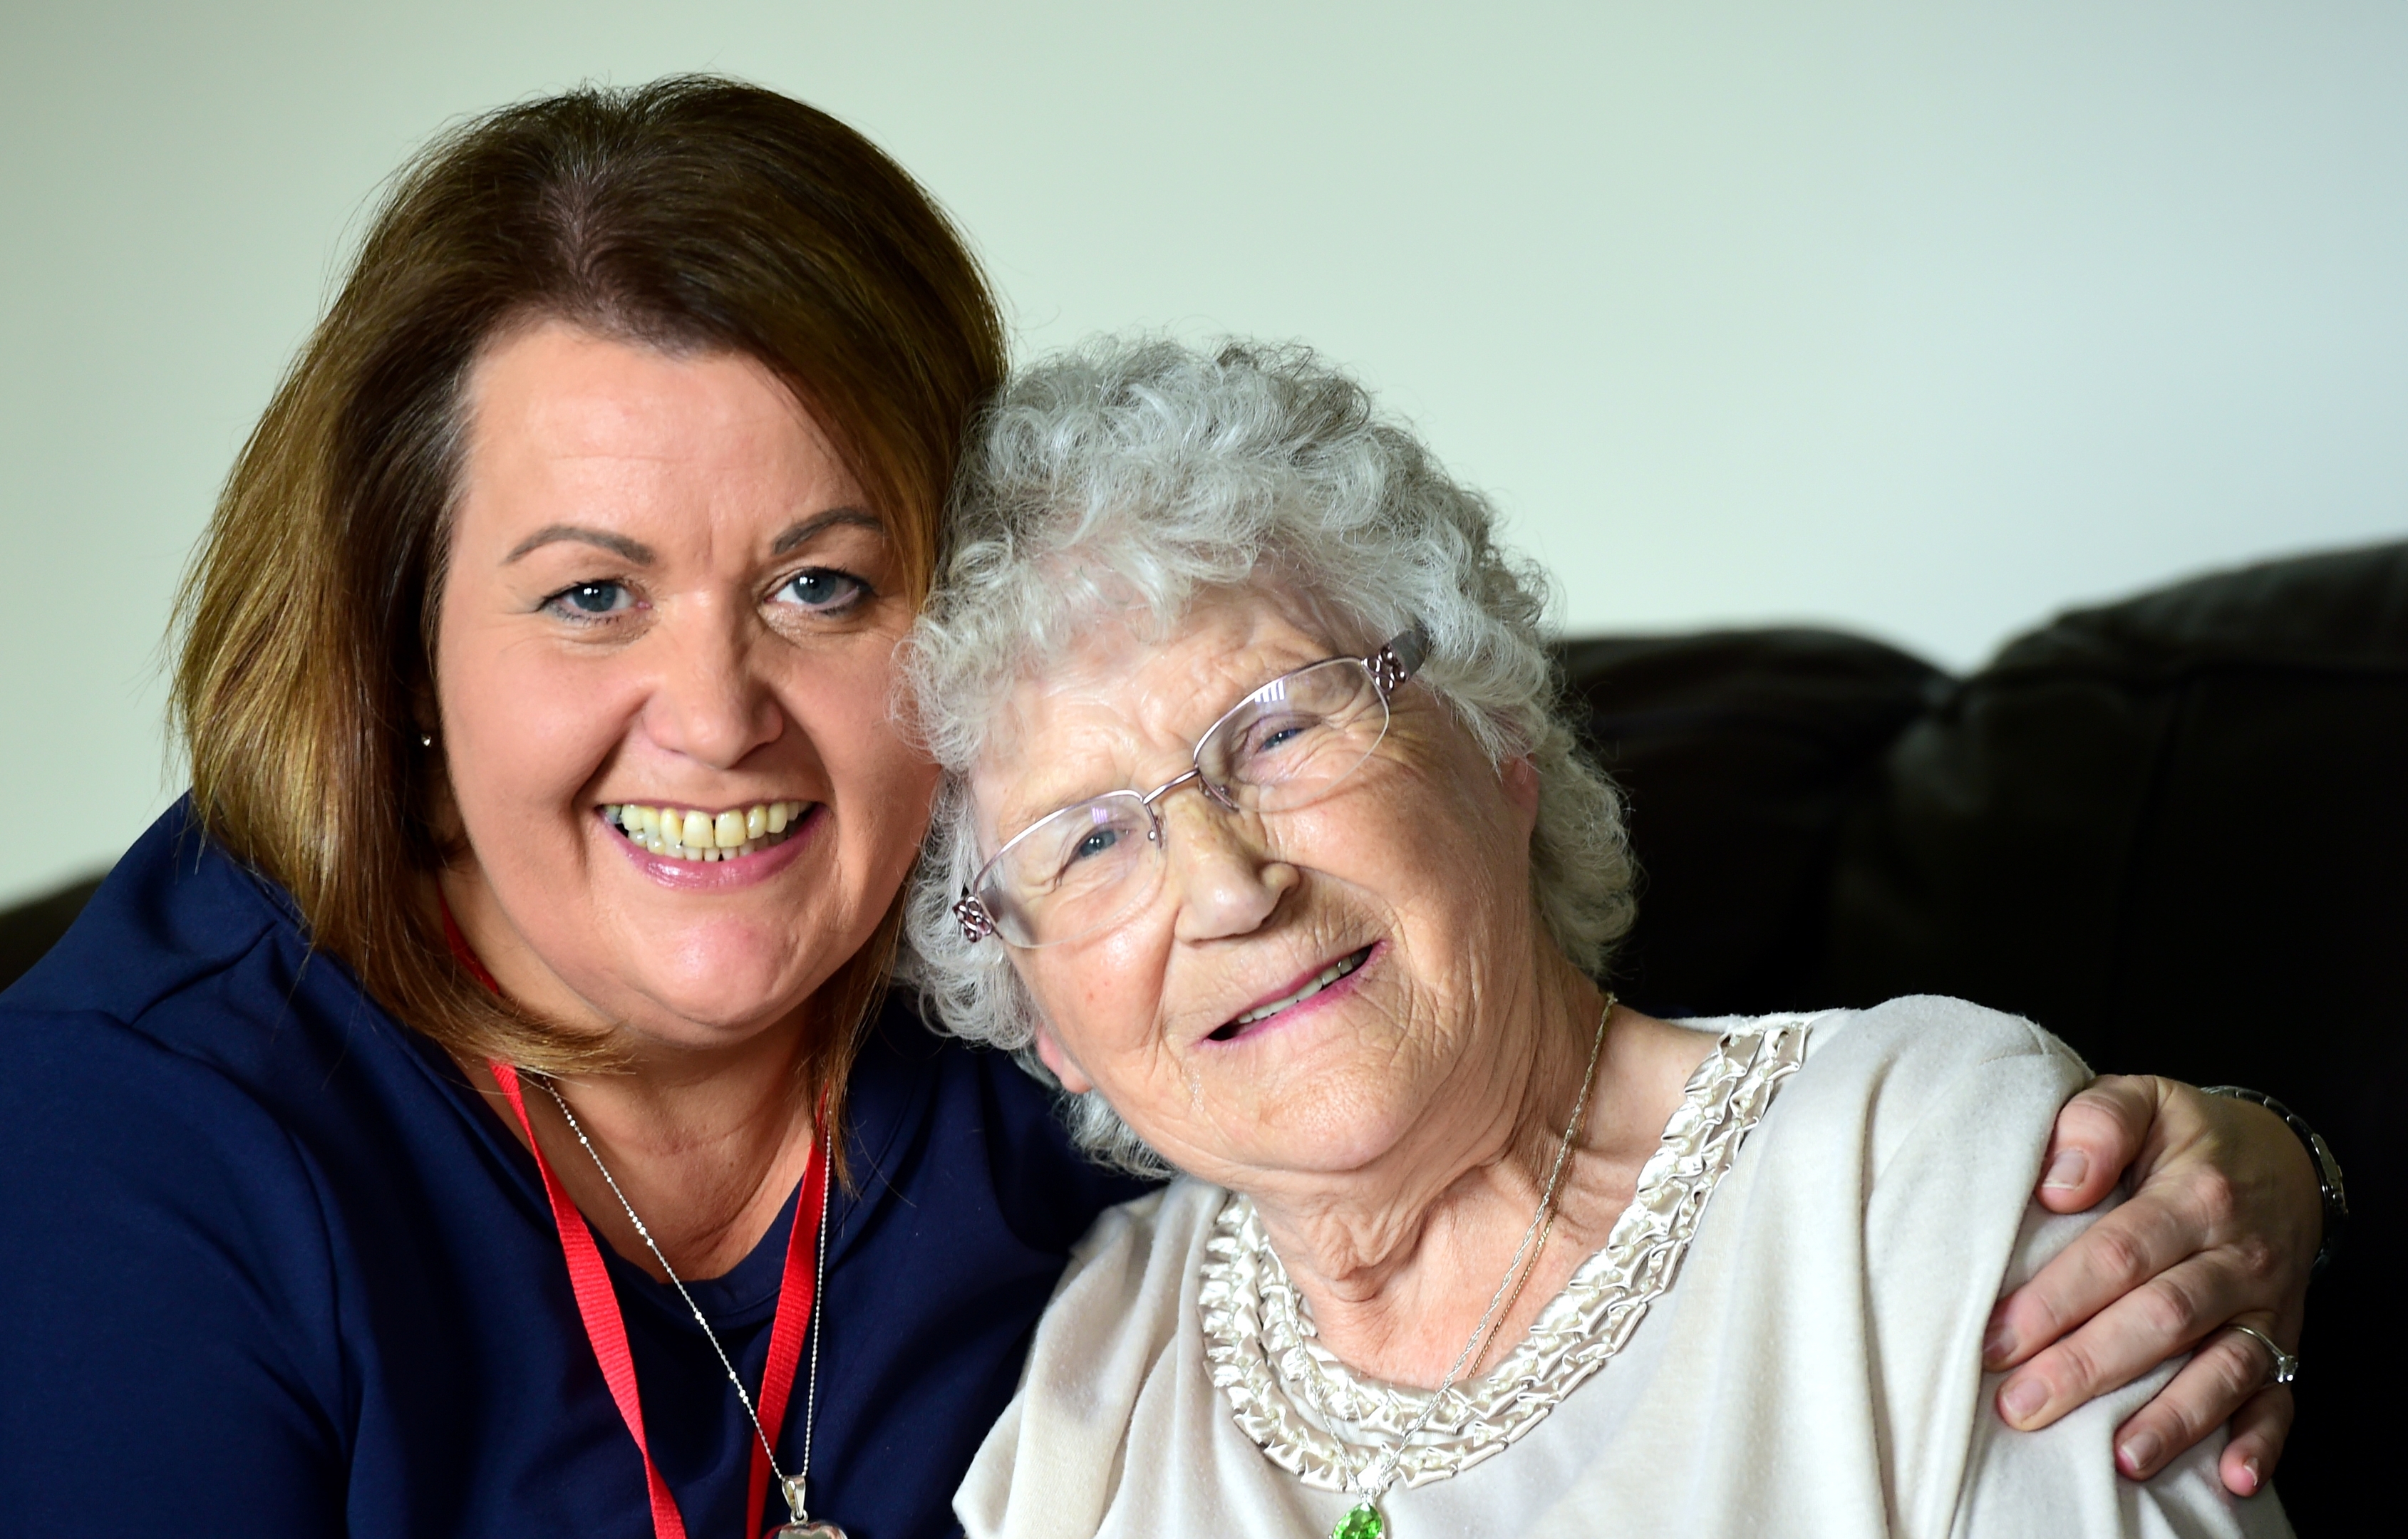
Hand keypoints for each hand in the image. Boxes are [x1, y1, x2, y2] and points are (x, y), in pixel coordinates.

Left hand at [1981, 1075, 2317, 1496]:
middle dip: (2089, 1366)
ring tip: (2119, 1457)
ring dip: (2174, 1418)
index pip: (2118, 1253)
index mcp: (2195, 1194)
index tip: (1997, 1338)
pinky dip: (2262, 1443)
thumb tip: (2058, 1184)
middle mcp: (2237, 1255)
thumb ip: (2097, 1122)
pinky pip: (2281, 1399)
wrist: (2281, 1157)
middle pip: (2162, 1318)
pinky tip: (2231, 1480)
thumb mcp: (2143, 1098)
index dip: (2057, 1299)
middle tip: (2022, 1404)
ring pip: (2225, 1368)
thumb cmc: (2183, 1135)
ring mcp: (2265, 1305)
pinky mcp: (2286, 1341)